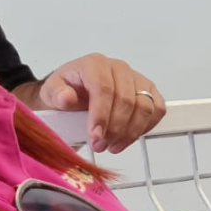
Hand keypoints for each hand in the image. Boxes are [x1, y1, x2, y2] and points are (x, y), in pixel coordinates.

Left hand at [34, 54, 166, 154]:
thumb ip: (56, 94)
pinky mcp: (150, 92)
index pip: (103, 88)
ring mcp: (137, 80)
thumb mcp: (52, 93)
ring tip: (114, 146)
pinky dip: (146, 127)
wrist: (77, 93)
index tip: (96, 136)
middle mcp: (119, 68)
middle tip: (102, 146)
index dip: (101, 115)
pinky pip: (157, 110)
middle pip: (127, 100)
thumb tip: (66, 98)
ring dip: (131, 132)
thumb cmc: (67, 92)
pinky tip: (130, 137)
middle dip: (115, 129)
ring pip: (145, 108)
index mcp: (95, 64)